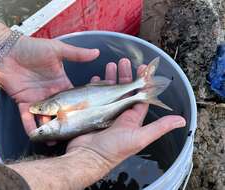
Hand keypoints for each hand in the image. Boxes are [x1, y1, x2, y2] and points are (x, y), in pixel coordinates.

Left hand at [0, 35, 98, 133]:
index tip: (86, 117)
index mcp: (61, 83)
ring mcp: (37, 99)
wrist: (8, 49)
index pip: (73, 98)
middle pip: (60, 111)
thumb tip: (97, 52)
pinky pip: (27, 117)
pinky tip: (34, 135)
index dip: (79, 107)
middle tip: (72, 135)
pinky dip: (30, 126)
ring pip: (45, 117)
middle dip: (65, 122)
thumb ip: (77, 54)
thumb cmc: (33, 48)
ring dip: (48, 129)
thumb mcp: (57, 49)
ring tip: (55, 141)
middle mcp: (51, 93)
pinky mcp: (23, 102)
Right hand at [67, 58, 185, 167]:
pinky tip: (96, 79)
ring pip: (110, 91)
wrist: (87, 157)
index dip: (142, 81)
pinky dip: (96, 87)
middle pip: (124, 90)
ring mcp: (105, 112)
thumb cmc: (114, 150)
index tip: (142, 67)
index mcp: (132, 118)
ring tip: (110, 65)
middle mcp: (120, 113)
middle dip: (125, 75)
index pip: (140, 95)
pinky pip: (96, 96)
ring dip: (111, 78)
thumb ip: (159, 128)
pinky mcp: (92, 112)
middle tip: (123, 62)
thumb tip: (181, 120)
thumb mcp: (139, 138)